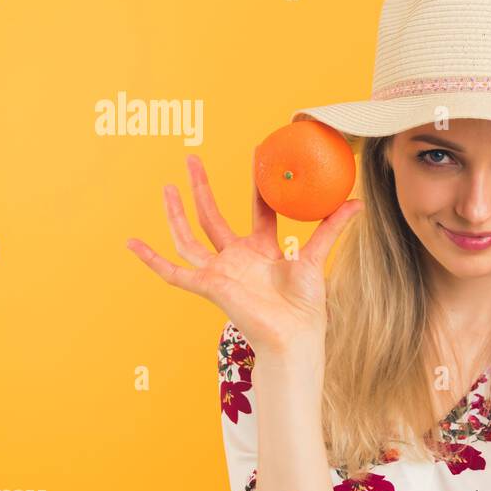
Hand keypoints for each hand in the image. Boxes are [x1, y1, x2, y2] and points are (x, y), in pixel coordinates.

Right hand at [125, 153, 363, 355]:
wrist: (295, 337)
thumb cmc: (306, 307)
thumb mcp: (318, 258)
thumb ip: (331, 228)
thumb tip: (357, 200)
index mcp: (263, 250)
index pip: (258, 209)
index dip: (257, 183)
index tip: (257, 154)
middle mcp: (238, 259)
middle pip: (213, 216)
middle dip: (202, 187)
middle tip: (191, 158)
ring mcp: (220, 272)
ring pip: (189, 238)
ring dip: (176, 213)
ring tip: (167, 185)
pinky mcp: (208, 286)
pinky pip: (173, 273)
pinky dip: (152, 260)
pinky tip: (133, 244)